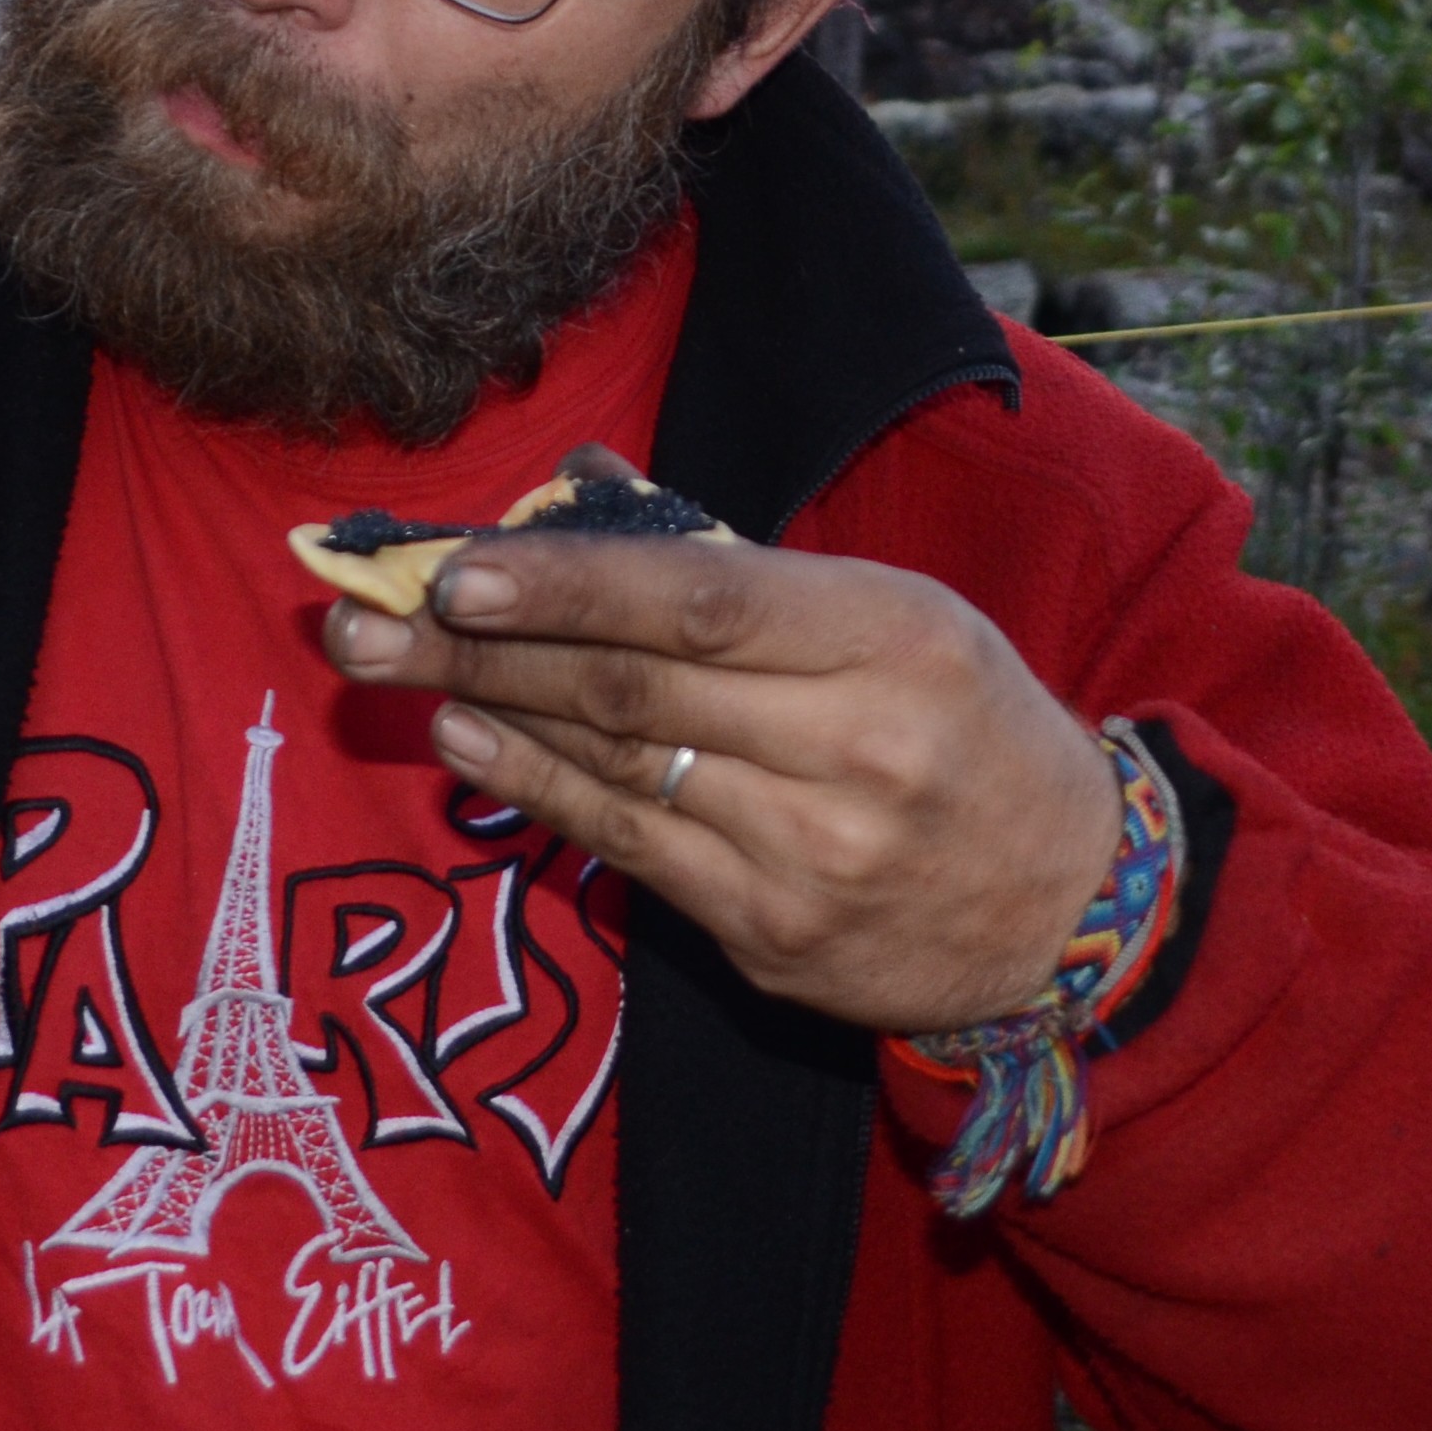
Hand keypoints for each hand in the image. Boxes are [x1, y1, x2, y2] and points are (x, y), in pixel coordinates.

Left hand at [319, 455, 1123, 1033]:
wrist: (1072, 903)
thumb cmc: (962, 722)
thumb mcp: (890, 613)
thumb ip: (732, 563)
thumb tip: (574, 492)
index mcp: (894, 640)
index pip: (702, 603)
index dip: (568, 587)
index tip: (456, 565)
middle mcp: (858, 750)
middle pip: (633, 690)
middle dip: (480, 647)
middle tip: (359, 616)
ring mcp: (814, 857)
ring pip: (616, 769)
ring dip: (487, 711)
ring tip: (388, 666)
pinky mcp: (777, 938)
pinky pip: (630, 851)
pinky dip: (535, 791)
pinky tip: (466, 743)